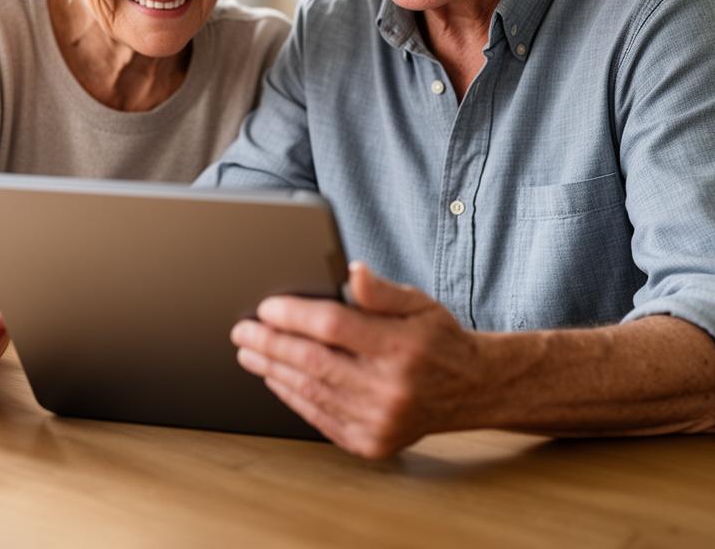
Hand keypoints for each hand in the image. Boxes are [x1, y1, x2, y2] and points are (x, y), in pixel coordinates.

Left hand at [231, 262, 480, 458]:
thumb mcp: (418, 301)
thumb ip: (380, 290)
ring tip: (250, 352)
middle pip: (313, 362)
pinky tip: (276, 378)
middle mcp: (390, 387)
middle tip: (242, 330)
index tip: (266, 306)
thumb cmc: (438, 338)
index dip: (294, 315)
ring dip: (273, 370)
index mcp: (401, 346)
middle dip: (270, 344)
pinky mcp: (372, 443)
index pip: (334, 326)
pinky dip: (292, 396)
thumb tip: (352, 271)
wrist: (472, 389)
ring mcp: (380, 420)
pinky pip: (320, 418)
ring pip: (311, 392)